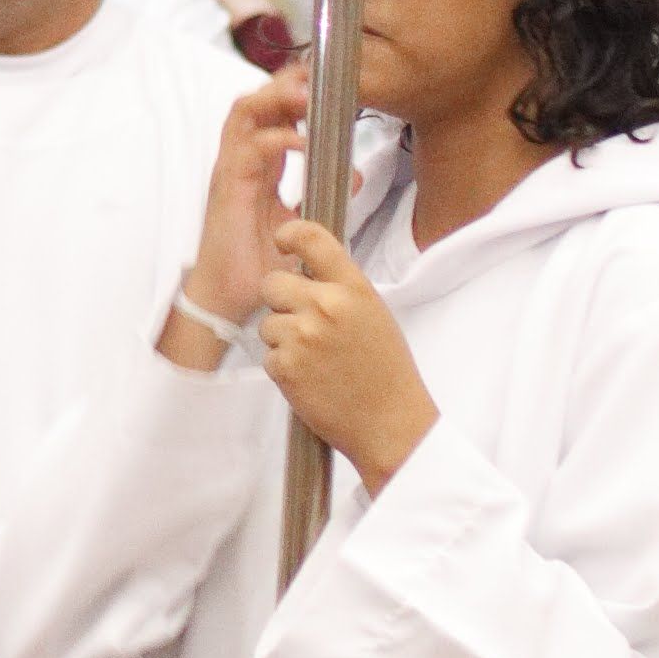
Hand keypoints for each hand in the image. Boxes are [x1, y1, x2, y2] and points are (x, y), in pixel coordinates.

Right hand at [162, 67, 308, 369]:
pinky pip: (250, 147)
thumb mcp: (299, 223)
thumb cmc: (258, 264)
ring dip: (276, 97)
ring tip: (307, 94)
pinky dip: (278, 138)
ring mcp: (231, 168)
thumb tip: (355, 173)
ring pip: (245, 112)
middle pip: (256, 101)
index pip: (270, 112)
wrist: (230, 297)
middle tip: (317, 76)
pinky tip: (302, 141)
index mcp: (257, 165)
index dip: (292, 90)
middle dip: (284, 83)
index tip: (324, 80)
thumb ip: (322, 195)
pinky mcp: (228, 184)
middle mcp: (240, 159)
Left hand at [259, 218, 437, 491]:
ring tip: (316, 359)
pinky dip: (283, 366)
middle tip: (304, 324)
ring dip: (282, 338)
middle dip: (280, 301)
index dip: (289, 234)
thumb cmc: (385, 370)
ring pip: (267, 322)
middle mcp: (325, 305)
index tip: (282, 240)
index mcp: (353, 288)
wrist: (391, 423)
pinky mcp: (284, 365)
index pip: (312, 238)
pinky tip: (311, 378)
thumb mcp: (373, 313)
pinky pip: (267, 354)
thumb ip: (340, 288)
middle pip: (272, 282)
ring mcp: (302, 335)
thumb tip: (305, 269)